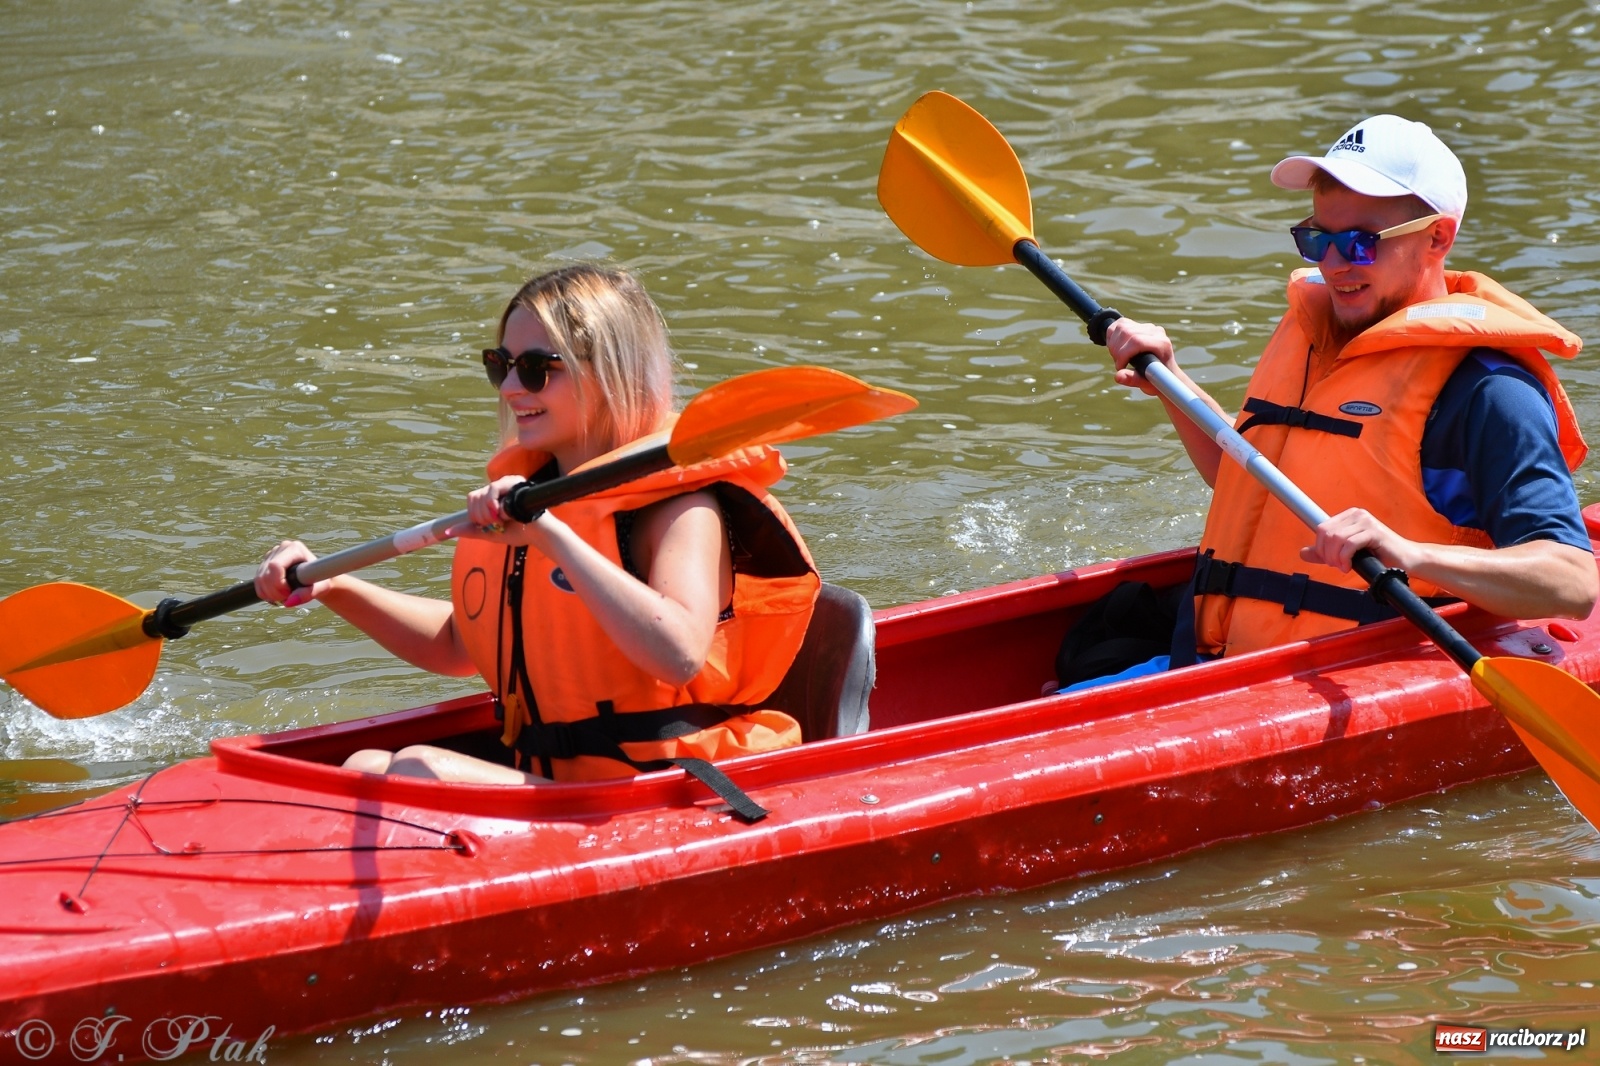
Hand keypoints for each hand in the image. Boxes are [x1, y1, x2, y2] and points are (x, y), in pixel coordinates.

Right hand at [255, 540, 328, 607]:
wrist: (318, 578)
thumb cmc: (322, 580)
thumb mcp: (321, 588)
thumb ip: (307, 595)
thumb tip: (289, 602)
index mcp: (294, 549)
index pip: (275, 566)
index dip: (279, 584)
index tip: (290, 593)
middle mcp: (280, 549)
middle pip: (265, 575)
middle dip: (275, 592)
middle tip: (288, 598)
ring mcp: (270, 556)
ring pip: (259, 580)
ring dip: (270, 595)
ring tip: (285, 597)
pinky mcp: (265, 564)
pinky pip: (257, 583)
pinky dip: (266, 594)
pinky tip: (278, 597)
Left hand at [460, 475, 555, 546]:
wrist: (539, 535)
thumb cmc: (519, 532)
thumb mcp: (490, 533)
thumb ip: (471, 530)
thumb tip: (448, 531)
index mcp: (493, 497)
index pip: (472, 499)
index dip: (475, 514)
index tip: (489, 525)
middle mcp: (499, 487)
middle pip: (474, 496)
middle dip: (481, 516)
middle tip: (496, 524)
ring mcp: (507, 483)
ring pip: (483, 493)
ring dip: (489, 513)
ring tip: (502, 520)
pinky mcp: (514, 482)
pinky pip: (493, 489)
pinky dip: (496, 506)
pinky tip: (504, 514)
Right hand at [1104, 317, 1176, 396]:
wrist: (1166, 375)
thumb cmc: (1158, 381)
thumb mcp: (1147, 385)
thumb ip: (1133, 380)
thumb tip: (1118, 376)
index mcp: (1162, 344)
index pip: (1136, 341)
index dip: (1122, 354)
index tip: (1120, 367)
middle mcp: (1156, 332)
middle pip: (1127, 332)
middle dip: (1117, 350)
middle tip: (1119, 364)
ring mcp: (1148, 327)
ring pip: (1122, 327)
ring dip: (1114, 344)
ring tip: (1119, 358)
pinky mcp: (1139, 325)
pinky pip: (1120, 324)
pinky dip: (1113, 336)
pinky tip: (1117, 348)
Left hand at [1300, 508, 1419, 573]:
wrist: (1406, 561)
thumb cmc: (1377, 557)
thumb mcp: (1346, 555)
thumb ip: (1325, 553)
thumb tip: (1302, 552)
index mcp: (1349, 516)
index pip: (1322, 528)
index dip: (1321, 547)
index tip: (1330, 561)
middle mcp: (1357, 514)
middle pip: (1326, 533)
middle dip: (1327, 554)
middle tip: (1337, 565)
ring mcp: (1366, 521)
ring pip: (1336, 539)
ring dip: (1336, 558)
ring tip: (1344, 567)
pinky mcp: (1375, 532)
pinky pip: (1349, 544)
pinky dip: (1345, 558)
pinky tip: (1349, 566)